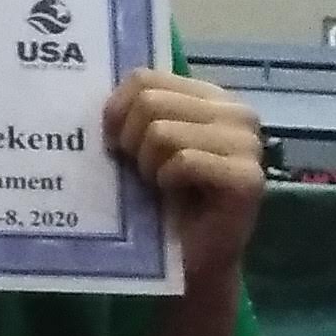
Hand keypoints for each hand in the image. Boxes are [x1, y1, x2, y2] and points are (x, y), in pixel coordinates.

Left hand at [107, 69, 264, 292]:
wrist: (189, 257)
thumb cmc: (161, 198)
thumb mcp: (142, 143)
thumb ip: (132, 110)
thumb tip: (87, 85)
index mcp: (210, 96)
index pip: (144, 78)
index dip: (115, 110)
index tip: (114, 140)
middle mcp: (236, 113)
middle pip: (149, 101)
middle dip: (130, 139)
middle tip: (140, 169)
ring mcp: (248, 144)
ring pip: (161, 131)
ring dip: (147, 165)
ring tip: (159, 184)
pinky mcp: (248, 177)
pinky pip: (182, 161)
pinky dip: (166, 180)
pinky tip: (175, 195)